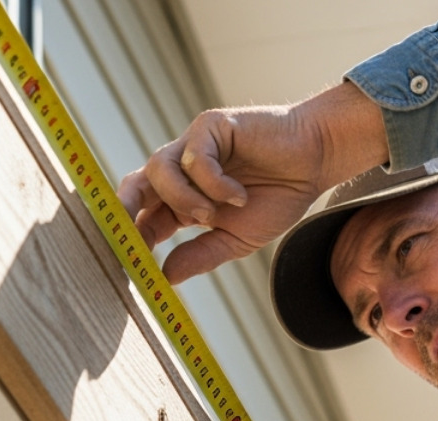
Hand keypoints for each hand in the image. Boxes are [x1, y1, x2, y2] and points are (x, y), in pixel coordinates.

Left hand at [118, 82, 386, 281]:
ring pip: (159, 169)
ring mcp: (193, 146)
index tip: (130, 264)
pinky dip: (213, 183)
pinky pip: (194, 157)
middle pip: (135, 185)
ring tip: (212, 216)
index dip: (132, 237)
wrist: (313, 163)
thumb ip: (202, 255)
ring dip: (182, 199)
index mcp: (182, 200)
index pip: (143, 216)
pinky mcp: (210, 127)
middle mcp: (181, 171)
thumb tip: (166, 277)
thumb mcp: (238, 239)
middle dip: (124, 208)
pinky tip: (238, 196)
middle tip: (127, 237)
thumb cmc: (278, 196)